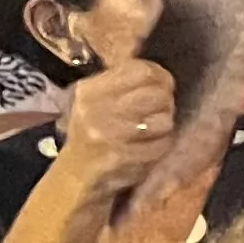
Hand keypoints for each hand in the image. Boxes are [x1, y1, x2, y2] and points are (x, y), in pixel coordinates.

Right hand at [54, 54, 179, 198]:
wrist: (77, 174)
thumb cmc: (94, 130)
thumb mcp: (96, 100)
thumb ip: (123, 81)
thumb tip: (159, 68)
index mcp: (90, 90)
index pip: (141, 70)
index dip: (160, 76)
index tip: (162, 84)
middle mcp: (96, 110)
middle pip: (158, 93)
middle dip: (166, 101)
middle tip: (159, 108)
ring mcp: (109, 135)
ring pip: (165, 120)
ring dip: (165, 125)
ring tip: (150, 130)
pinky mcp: (124, 157)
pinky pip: (163, 144)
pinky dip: (161, 145)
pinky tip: (147, 147)